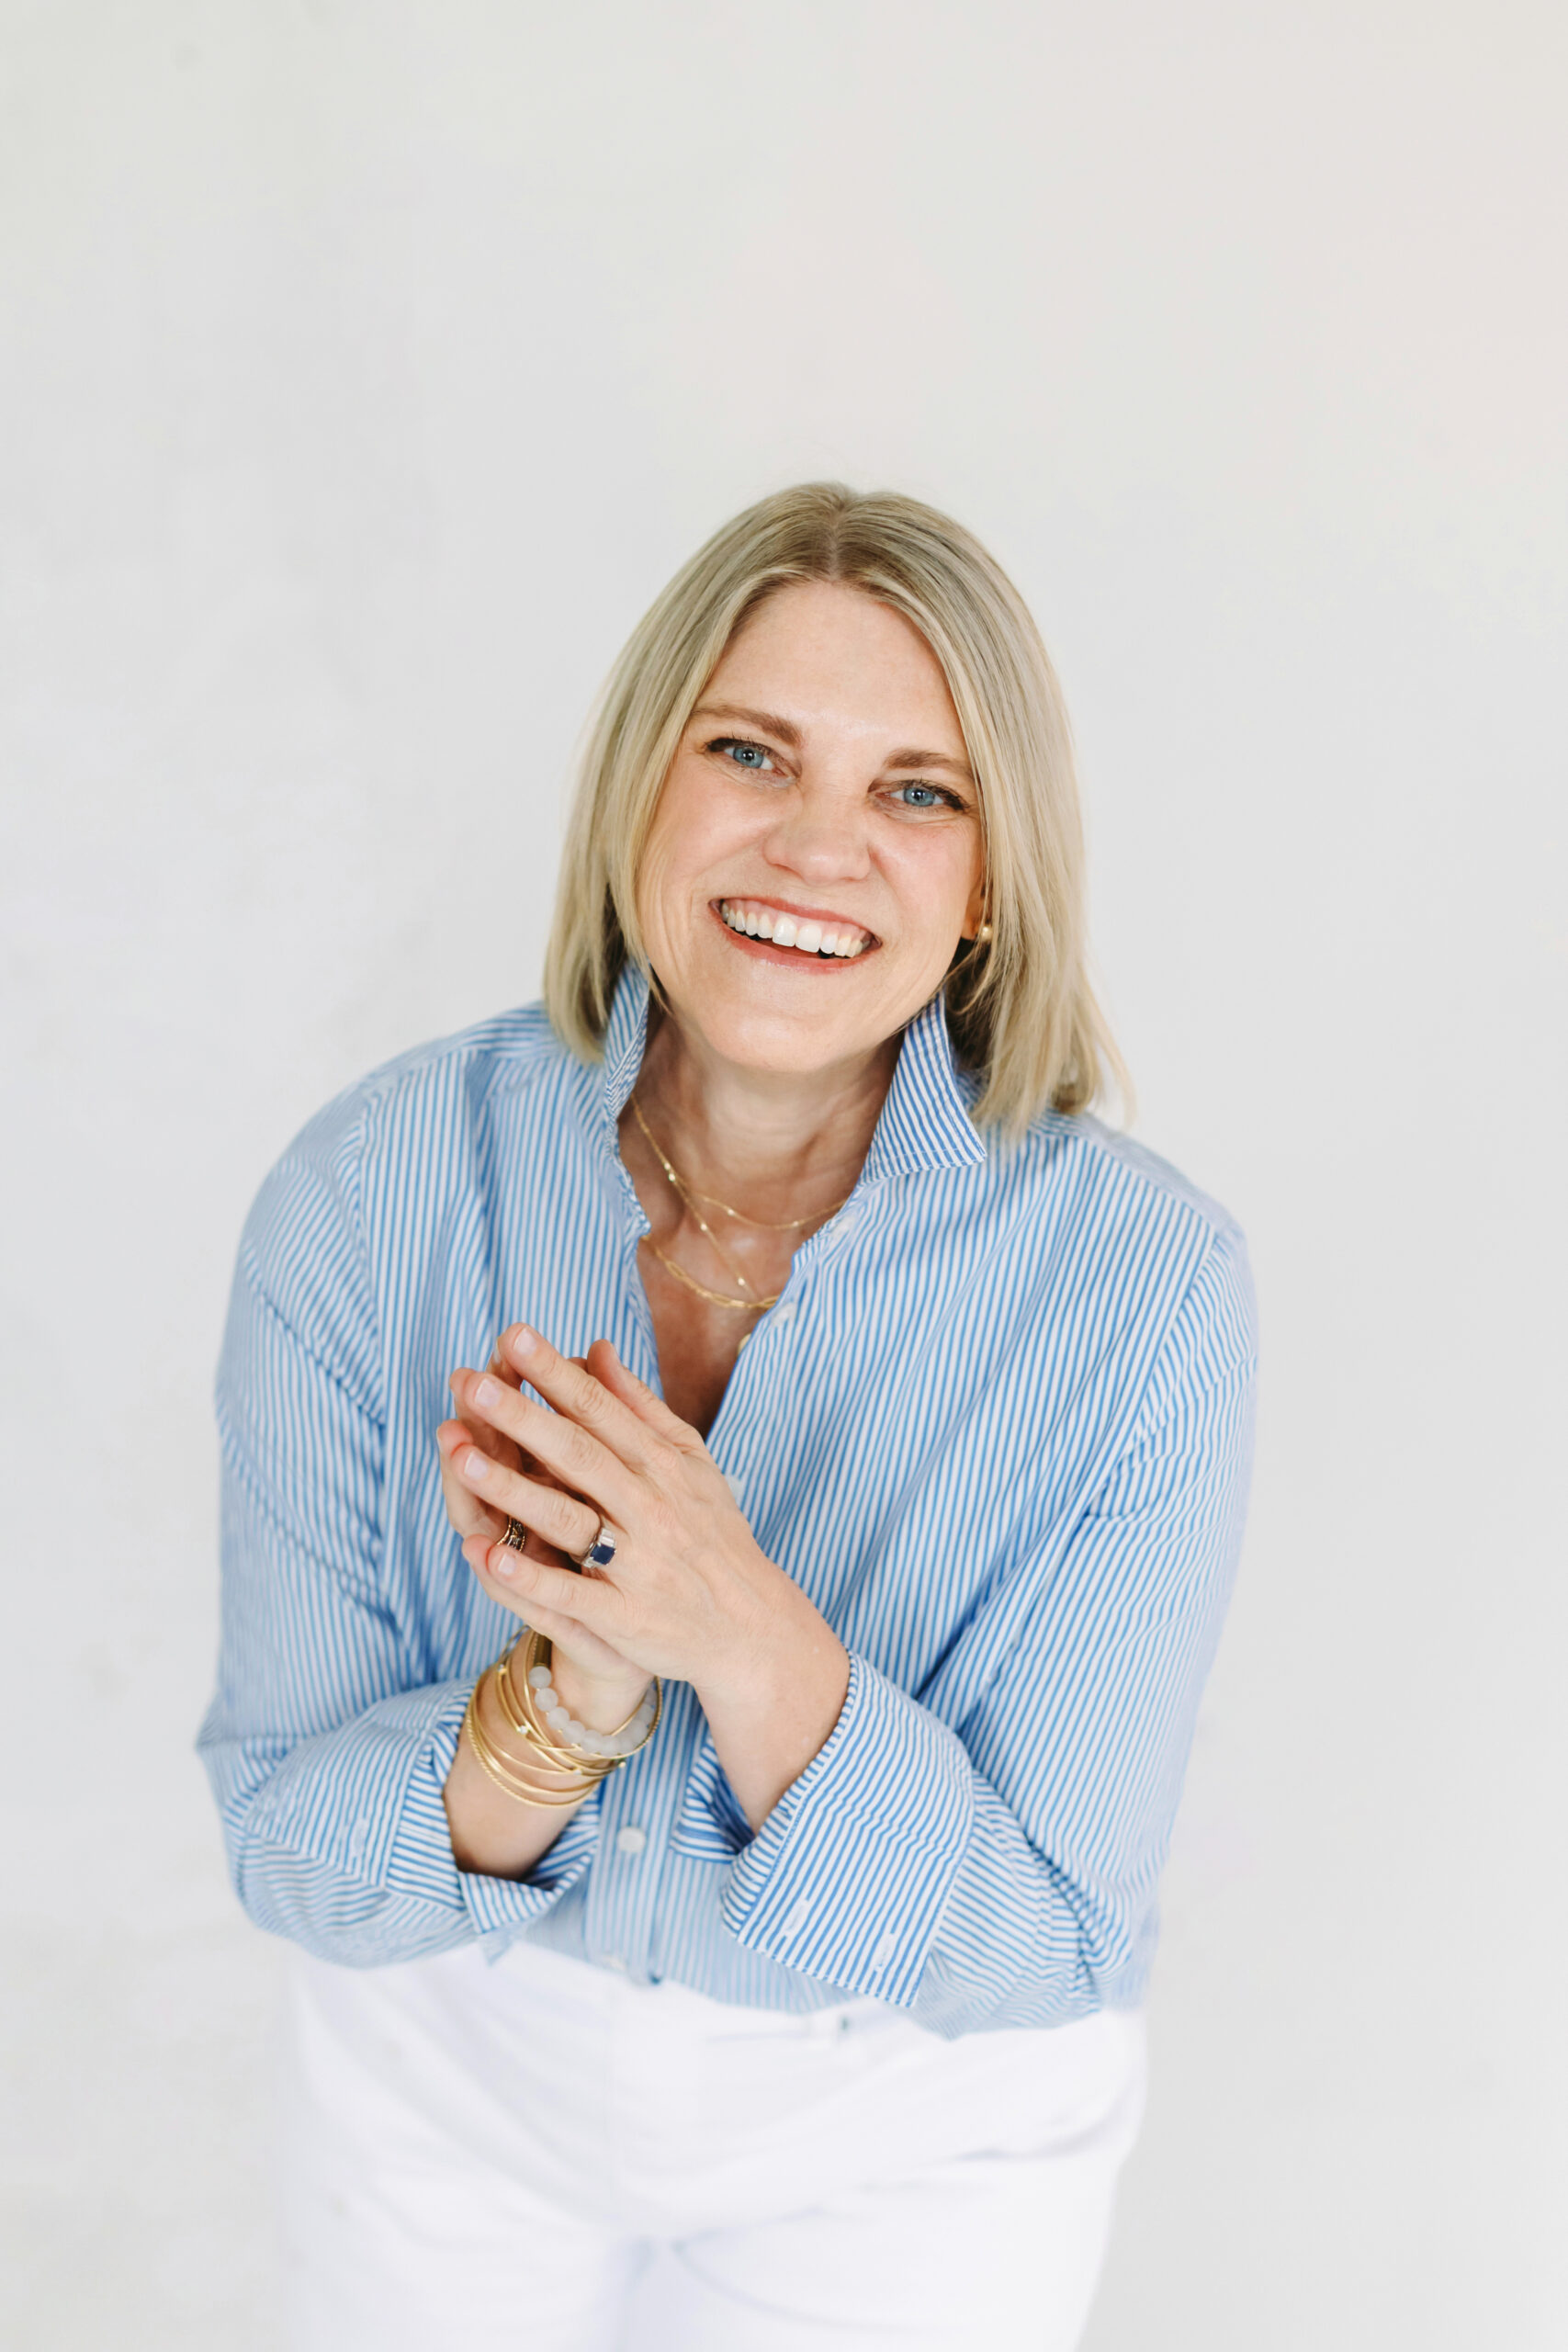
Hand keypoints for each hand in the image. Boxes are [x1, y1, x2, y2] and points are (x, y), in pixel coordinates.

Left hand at [446, 1325, 848, 1818]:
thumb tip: (595, 1347)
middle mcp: (650, 1507)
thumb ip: (639, 1406)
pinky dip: (529, 1574)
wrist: (752, 1626)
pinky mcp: (624, 1617)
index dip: (554, 1373)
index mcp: (663, 1464)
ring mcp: (636, 1563)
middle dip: (522, 1416)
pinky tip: (484, 1554)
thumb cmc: (713, 1533)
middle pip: (577, 1454)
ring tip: (462, 1456)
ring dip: (512, 1488)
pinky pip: (570, 1594)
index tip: (512, 1334)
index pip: (600, 1410)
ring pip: (567, 1519)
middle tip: (471, 1381)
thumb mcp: (690, 1461)